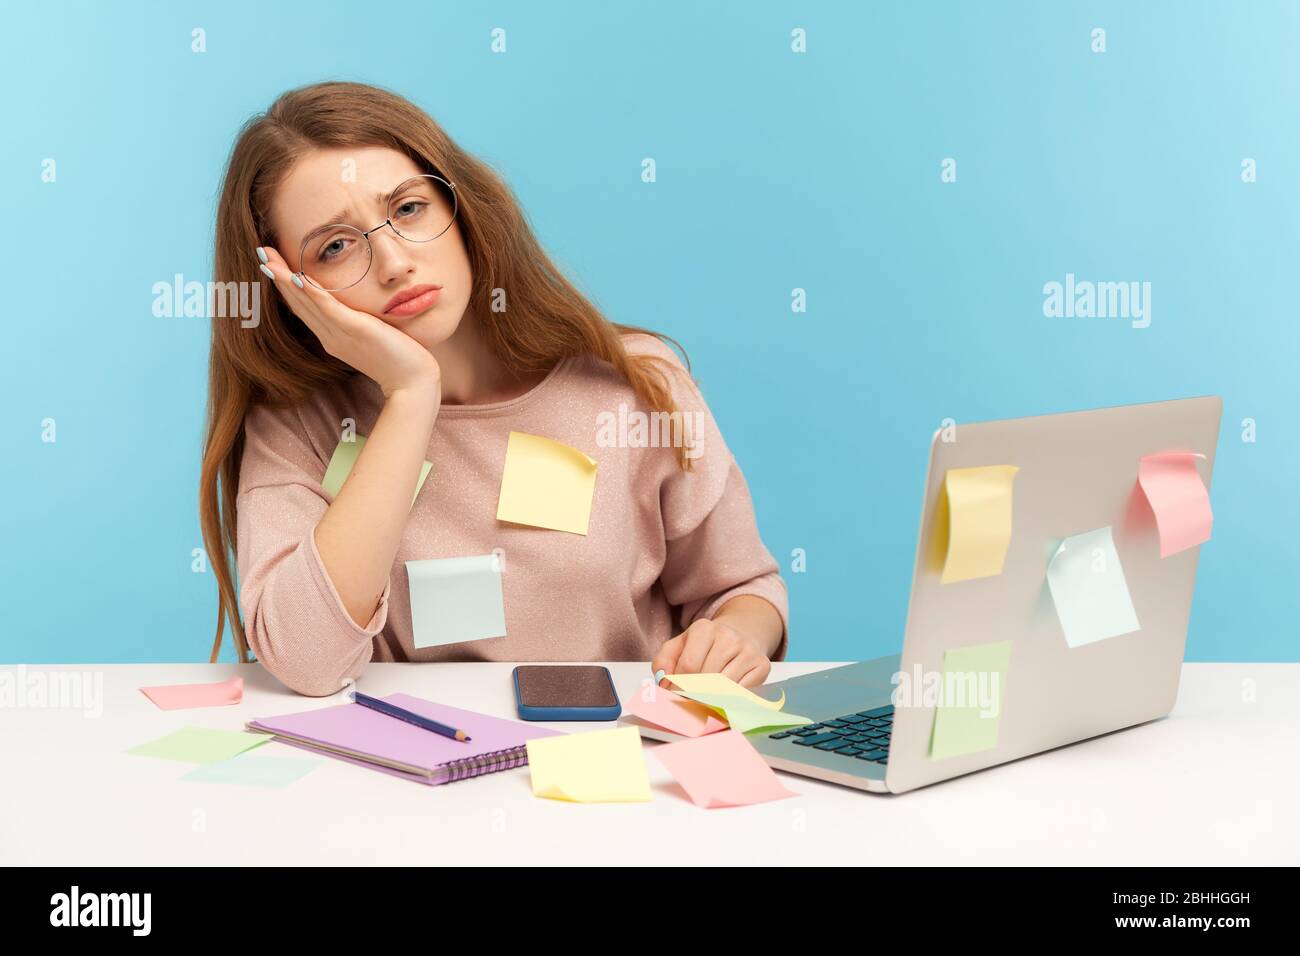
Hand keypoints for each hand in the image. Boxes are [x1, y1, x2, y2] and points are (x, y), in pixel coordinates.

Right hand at [256, 245, 441, 399]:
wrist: (412, 384)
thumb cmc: (398, 361)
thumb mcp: (371, 338)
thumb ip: (358, 325)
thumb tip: (355, 312)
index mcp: (332, 337)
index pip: (302, 307)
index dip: (285, 286)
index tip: (271, 265)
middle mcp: (330, 336)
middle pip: (296, 302)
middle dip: (277, 276)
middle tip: (259, 252)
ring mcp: (339, 334)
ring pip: (305, 302)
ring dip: (284, 279)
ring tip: (266, 259)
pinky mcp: (355, 330)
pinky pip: (328, 308)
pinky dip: (311, 292)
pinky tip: (296, 276)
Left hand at [651, 618, 772, 689]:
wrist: (739, 636)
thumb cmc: (705, 646)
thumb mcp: (679, 646)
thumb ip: (663, 662)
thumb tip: (664, 682)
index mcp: (704, 628)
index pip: (688, 666)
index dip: (679, 686)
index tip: (675, 696)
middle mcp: (728, 636)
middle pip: (707, 678)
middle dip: (694, 694)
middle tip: (689, 701)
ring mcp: (747, 650)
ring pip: (724, 687)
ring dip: (711, 698)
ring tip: (705, 698)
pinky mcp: (762, 665)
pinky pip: (742, 692)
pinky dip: (730, 699)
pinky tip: (723, 696)